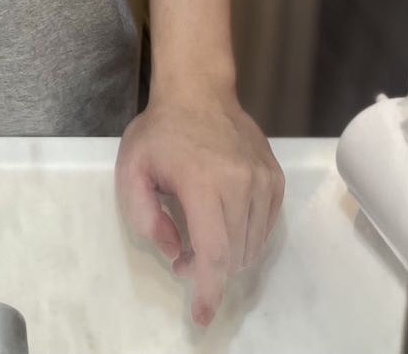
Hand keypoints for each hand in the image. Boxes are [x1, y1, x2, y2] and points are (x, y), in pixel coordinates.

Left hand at [115, 79, 284, 327]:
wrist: (198, 90)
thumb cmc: (160, 132)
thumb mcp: (133, 170)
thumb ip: (146, 219)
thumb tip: (178, 254)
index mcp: (203, 182)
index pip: (215, 253)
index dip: (210, 292)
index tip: (202, 317)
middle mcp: (242, 183)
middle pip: (235, 256)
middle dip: (210, 272)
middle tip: (184, 258)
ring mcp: (263, 180)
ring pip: (253, 246)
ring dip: (228, 258)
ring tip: (201, 237)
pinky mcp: (275, 179)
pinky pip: (267, 228)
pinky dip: (247, 239)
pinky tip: (224, 221)